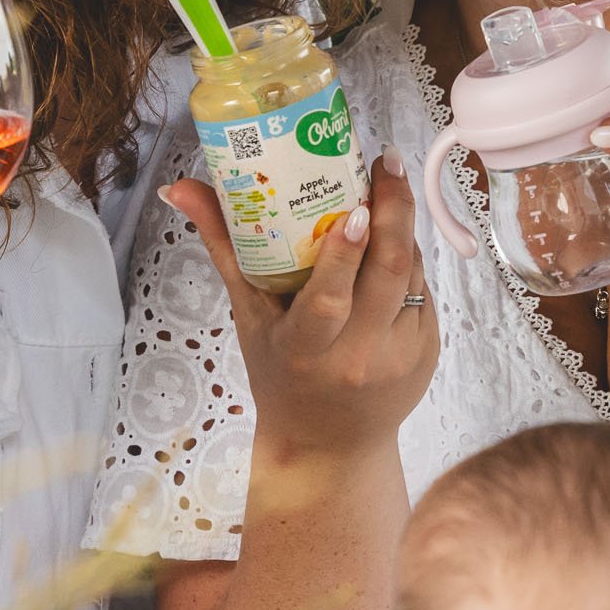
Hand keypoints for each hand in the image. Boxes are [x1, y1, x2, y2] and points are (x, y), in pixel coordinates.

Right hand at [162, 149, 437, 465]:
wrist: (330, 445)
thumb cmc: (280, 372)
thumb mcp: (249, 316)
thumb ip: (223, 246)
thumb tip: (180, 186)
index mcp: (306, 349)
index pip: (331, 298)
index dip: (346, 252)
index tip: (355, 207)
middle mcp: (359, 356)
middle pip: (388, 273)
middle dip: (393, 210)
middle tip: (385, 163)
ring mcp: (401, 356)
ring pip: (411, 273)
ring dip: (401, 227)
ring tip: (387, 187)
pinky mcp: (428, 352)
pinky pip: (423, 290)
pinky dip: (408, 260)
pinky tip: (392, 239)